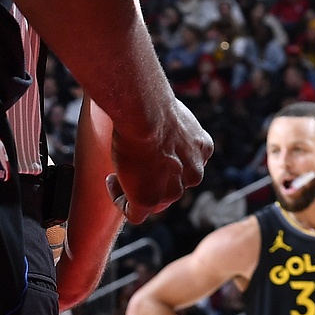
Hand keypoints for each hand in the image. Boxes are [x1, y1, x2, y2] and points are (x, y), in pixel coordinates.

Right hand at [107, 96, 211, 222]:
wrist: (145, 112)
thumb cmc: (152, 100)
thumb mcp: (170, 110)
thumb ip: (168, 123)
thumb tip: (153, 107)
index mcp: (202, 148)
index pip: (187, 165)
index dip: (167, 162)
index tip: (148, 150)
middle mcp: (194, 172)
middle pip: (172, 186)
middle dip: (154, 179)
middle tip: (132, 164)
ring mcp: (173, 190)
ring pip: (155, 201)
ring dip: (137, 189)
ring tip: (119, 171)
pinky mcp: (149, 200)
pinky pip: (134, 213)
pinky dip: (121, 201)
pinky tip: (112, 182)